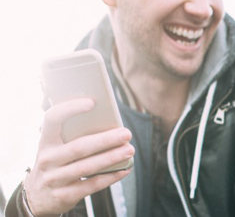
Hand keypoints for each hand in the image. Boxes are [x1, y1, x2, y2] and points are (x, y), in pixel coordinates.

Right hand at [23, 98, 134, 215]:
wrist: (37, 198)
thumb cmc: (56, 164)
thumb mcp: (56, 149)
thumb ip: (73, 137)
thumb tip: (111, 126)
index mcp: (45, 142)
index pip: (52, 119)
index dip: (70, 109)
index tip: (92, 102)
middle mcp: (47, 160)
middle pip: (79, 147)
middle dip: (105, 140)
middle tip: (126, 133)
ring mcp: (53, 179)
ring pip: (87, 167)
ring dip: (111, 158)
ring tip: (129, 150)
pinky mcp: (63, 196)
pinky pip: (91, 185)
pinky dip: (110, 177)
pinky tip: (124, 169)